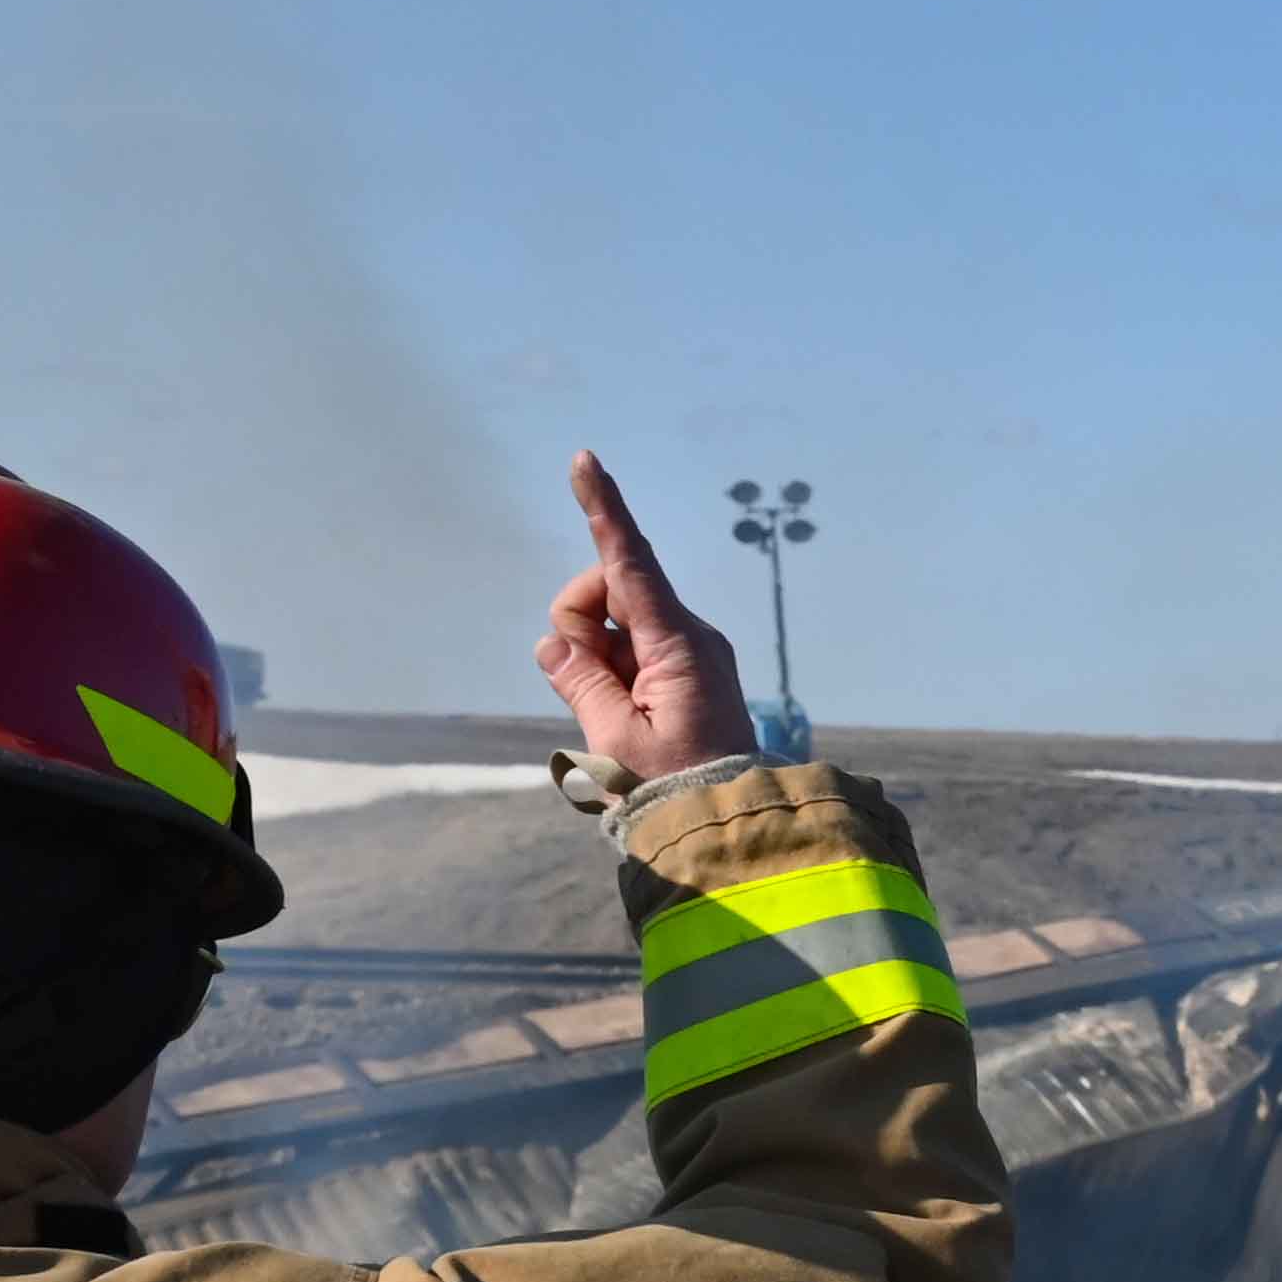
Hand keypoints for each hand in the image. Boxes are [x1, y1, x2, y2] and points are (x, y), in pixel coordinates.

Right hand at [537, 453, 757, 784]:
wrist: (727, 820)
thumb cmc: (674, 787)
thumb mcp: (614, 740)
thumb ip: (580, 682)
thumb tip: (555, 643)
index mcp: (678, 645)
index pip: (629, 565)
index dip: (604, 511)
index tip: (585, 460)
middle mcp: (688, 635)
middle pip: (604, 593)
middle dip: (577, 626)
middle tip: (591, 692)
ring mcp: (686, 649)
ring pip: (607, 622)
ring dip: (591, 656)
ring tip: (617, 715)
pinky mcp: (679, 666)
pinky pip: (623, 649)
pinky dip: (606, 670)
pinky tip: (622, 712)